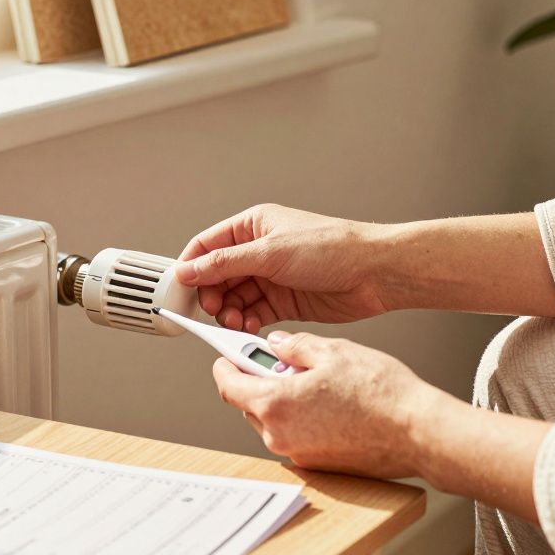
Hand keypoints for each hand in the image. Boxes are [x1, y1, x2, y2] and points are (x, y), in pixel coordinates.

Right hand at [177, 204, 391, 333]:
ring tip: (235, 322)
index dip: (191, 267)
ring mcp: (272, 277)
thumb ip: (225, 264)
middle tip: (213, 310)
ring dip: (230, 312)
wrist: (374, 273)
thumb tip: (189, 270)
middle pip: (218, 276)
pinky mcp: (285, 300)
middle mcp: (259, 251)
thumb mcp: (270, 253)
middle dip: (212, 295)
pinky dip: (248, 322)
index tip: (180, 290)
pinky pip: (254, 313)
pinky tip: (250, 327)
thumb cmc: (333, 248)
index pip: (207, 246)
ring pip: (235, 298)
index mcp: (253, 226)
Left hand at [212, 330, 442, 478]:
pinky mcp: (316, 466)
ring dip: (283, 401)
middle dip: (260, 381)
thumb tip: (277, 344)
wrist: (418, 433)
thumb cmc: (381, 393)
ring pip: (273, 421)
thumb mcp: (333, 351)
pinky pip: (296, 436)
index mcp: (275, 404)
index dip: (226, 365)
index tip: (231, 354)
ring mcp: (297, 454)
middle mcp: (279, 435)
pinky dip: (302, 420)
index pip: (228, 385)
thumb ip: (295, 346)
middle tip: (287, 363)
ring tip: (319, 384)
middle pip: (249, 404)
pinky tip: (332, 406)